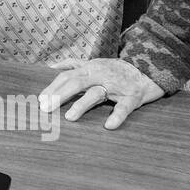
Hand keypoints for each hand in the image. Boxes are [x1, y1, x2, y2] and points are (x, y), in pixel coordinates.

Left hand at [39, 58, 164, 129]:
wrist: (149, 69)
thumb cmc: (117, 70)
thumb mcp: (94, 63)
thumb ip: (74, 64)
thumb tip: (52, 67)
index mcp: (90, 68)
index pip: (66, 75)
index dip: (52, 87)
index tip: (39, 99)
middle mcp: (100, 74)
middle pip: (76, 82)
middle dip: (59, 95)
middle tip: (45, 108)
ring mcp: (116, 86)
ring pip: (96, 94)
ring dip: (82, 105)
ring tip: (69, 117)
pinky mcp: (132, 97)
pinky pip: (123, 107)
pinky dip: (116, 116)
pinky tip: (108, 126)